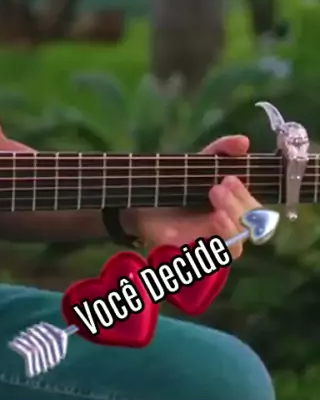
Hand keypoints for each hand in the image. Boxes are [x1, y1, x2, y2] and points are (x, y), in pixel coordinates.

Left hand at [121, 135, 259, 259]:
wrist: (142, 201)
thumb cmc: (177, 183)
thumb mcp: (199, 162)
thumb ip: (222, 150)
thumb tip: (244, 141)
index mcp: (235, 207)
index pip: (255, 208)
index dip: (247, 195)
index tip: (229, 178)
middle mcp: (230, 228)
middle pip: (251, 227)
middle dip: (239, 205)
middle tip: (218, 187)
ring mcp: (215, 244)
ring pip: (238, 245)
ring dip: (233, 223)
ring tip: (217, 205)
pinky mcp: (198, 256)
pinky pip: (217, 258)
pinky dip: (220, 242)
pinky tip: (215, 223)